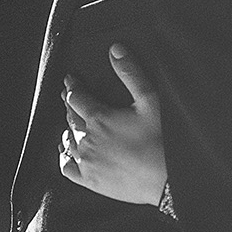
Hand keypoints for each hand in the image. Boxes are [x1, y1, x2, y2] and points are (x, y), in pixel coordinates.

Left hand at [59, 45, 167, 204]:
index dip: (72, 85)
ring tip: (72, 122)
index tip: (71, 80)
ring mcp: (87, 161)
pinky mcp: (89, 180)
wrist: (167, 181)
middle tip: (70, 97)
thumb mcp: (150, 100)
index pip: (77, 96)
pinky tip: (68, 150)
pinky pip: (67, 166)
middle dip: (69, 104)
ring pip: (68, 139)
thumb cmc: (161, 140)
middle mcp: (87, 139)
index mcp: (99, 117)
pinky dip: (65, 155)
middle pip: (70, 116)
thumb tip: (115, 49)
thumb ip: (131, 74)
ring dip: (68, 128)